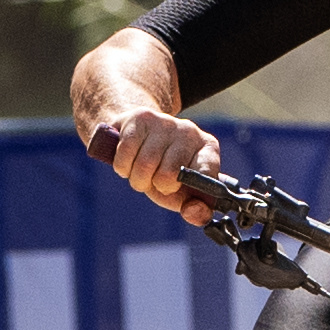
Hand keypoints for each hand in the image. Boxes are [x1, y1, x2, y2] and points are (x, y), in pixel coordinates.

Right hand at [91, 104, 229, 228]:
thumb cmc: (163, 170)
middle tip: (153, 180)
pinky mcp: (140, 117)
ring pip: (144, 165)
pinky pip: (126, 154)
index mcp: (207, 149)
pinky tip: (128, 161)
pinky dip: (122, 167)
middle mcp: (190, 131)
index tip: (174, 190)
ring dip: (136, 179)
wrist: (136, 138)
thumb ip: (195, 209)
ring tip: (140, 171)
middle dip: (154, 186)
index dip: (187, 190)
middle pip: (168, 174)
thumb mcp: (181, 193)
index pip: (206, 173)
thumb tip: (194, 212)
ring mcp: (165, 122)